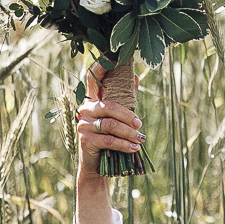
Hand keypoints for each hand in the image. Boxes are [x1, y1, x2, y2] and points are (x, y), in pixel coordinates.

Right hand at [75, 62, 140, 178]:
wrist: (96, 166)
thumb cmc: (108, 139)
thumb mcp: (116, 119)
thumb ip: (124, 99)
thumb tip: (135, 76)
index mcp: (92, 100)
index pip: (93, 79)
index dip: (101, 67)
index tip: (112, 57)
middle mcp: (85, 109)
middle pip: (109, 106)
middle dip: (128, 116)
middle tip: (140, 125)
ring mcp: (83, 124)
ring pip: (110, 124)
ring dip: (128, 133)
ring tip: (140, 139)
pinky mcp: (85, 140)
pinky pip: (108, 140)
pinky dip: (123, 144)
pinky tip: (133, 148)